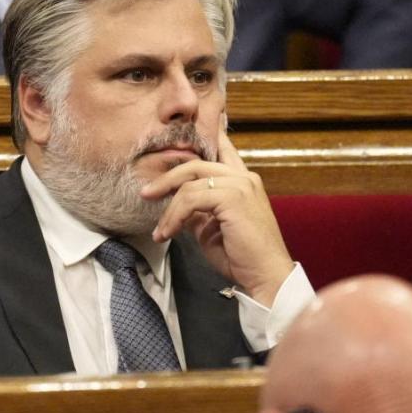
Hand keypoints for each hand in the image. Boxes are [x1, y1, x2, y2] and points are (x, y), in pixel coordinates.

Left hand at [138, 131, 294, 304]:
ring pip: (189, 184)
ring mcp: (240, 185)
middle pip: (195, 164)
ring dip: (169, 209)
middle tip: (146, 193)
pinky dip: (174, 216)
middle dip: (167, 178)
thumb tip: (176, 205)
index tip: (179, 139)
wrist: (265, 276)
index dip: (202, 136)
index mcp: (244, 180)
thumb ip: (198, 210)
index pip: (222, 148)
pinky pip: (191, 199)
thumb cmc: (242, 256)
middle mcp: (244, 177)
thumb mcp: (213, 227)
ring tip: (160, 231)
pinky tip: (168, 233)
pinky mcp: (233, 197)